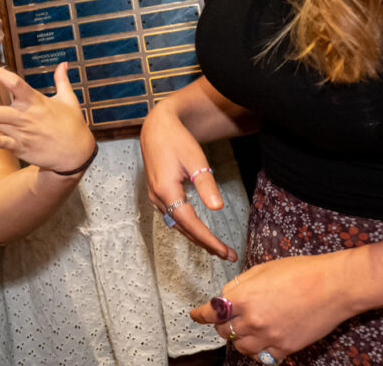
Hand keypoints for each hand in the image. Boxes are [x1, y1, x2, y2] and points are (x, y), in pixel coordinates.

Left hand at [0, 62, 95, 173]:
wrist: (77, 153)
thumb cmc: (72, 124)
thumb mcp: (69, 100)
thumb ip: (62, 80)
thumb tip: (63, 63)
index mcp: (35, 101)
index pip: (15, 84)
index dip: (0, 75)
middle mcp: (25, 117)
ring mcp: (23, 133)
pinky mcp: (23, 148)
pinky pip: (6, 144)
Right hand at [139, 100, 236, 260]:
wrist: (156, 128)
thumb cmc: (176, 140)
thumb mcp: (195, 160)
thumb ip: (206, 185)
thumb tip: (217, 208)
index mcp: (166, 191)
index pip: (190, 223)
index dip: (208, 239)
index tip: (225, 251)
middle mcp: (157, 197)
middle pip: (183, 228)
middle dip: (205, 243)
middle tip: (228, 255)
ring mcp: (154, 196)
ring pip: (177, 225)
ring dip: (196, 237)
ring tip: (216, 248)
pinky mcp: (156, 193)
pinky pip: (172, 217)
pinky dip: (187, 227)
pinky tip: (198, 230)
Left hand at [192, 252, 357, 361]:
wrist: (333, 286)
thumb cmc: (300, 272)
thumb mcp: (262, 270)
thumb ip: (240, 285)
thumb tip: (227, 296)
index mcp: (243, 297)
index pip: (211, 312)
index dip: (200, 315)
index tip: (195, 315)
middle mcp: (253, 320)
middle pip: (224, 331)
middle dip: (221, 325)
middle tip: (227, 319)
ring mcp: (269, 337)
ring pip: (241, 347)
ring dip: (238, 339)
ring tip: (245, 331)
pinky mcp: (286, 348)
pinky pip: (264, 358)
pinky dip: (259, 352)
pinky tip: (262, 342)